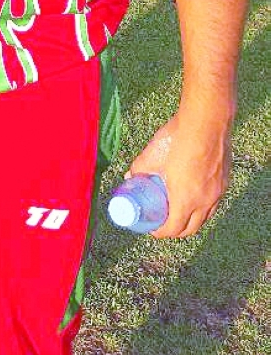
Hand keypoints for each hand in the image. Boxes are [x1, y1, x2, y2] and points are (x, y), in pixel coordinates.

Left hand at [128, 109, 232, 237]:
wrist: (206, 122)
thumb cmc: (177, 139)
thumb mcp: (151, 154)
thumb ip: (139, 168)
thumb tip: (129, 176)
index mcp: (185, 200)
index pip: (174, 229)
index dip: (161, 232)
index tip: (153, 228)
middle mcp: (205, 202)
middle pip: (191, 229)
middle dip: (176, 231)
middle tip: (163, 223)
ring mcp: (218, 193)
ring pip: (205, 217)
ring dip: (191, 220)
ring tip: (178, 211)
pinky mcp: (225, 182)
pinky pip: (213, 203)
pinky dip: (202, 206)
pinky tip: (193, 196)